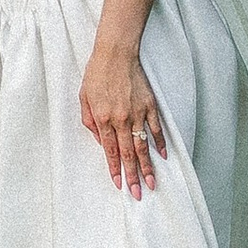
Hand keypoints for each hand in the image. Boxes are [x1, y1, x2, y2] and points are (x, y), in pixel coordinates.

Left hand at [79, 41, 167, 197]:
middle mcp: (121, 120)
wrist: (115, 54)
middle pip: (128, 154)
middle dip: (133, 176)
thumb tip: (99, 141)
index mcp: (103, 119)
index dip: (115, 170)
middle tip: (138, 194)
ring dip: (148, 167)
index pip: (110, 151)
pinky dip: (160, 144)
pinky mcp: (150, 106)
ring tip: (152, 183)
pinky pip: (156, 129)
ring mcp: (137, 113)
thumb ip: (90, 122)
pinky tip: (164, 156)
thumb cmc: (97, 75)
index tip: (119, 184)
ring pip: (144, 146)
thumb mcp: (84, 99)